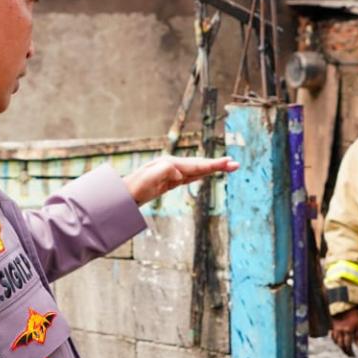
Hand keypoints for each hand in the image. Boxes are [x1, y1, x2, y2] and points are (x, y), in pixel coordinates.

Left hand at [123, 156, 238, 204]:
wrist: (121, 195)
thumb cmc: (134, 188)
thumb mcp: (148, 180)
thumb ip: (164, 173)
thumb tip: (179, 174)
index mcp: (171, 165)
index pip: (196, 165)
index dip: (213, 164)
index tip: (228, 162)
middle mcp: (172, 166)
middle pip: (199, 165)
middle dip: (218, 165)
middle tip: (235, 164)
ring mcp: (171, 173)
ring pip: (196, 169)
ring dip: (212, 168)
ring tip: (227, 166)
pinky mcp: (169, 182)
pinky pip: (190, 176)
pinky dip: (201, 173)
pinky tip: (205, 173)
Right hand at [330, 307, 357, 356]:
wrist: (344, 306)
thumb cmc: (353, 314)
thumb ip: (357, 335)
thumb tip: (357, 345)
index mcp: (348, 330)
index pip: (348, 344)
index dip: (350, 351)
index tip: (353, 355)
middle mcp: (341, 331)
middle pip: (341, 345)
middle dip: (345, 351)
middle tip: (349, 355)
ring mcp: (335, 329)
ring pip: (336, 342)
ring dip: (340, 347)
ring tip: (344, 350)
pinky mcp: (332, 327)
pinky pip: (333, 337)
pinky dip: (335, 341)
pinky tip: (339, 343)